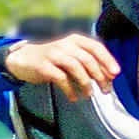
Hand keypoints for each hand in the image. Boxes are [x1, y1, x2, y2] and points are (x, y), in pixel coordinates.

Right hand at [3, 35, 119, 97]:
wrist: (23, 60)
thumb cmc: (53, 60)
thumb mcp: (72, 57)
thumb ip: (89, 64)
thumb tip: (110, 77)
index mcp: (75, 40)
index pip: (95, 47)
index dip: (107, 60)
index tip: (115, 74)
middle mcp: (65, 44)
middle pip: (87, 59)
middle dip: (100, 76)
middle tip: (106, 90)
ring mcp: (53, 54)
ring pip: (76, 68)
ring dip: (86, 84)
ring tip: (89, 94)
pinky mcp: (44, 66)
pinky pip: (61, 79)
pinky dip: (70, 90)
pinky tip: (74, 98)